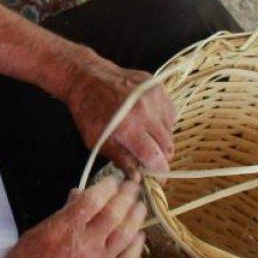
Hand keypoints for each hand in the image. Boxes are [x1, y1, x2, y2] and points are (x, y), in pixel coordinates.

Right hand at [0, 175, 146, 257]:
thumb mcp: (35, 234)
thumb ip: (62, 215)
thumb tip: (79, 197)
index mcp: (64, 229)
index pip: (94, 199)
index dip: (107, 186)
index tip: (113, 179)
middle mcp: (85, 245)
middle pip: (115, 213)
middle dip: (127, 195)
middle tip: (133, 185)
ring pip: (126, 234)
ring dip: (136, 216)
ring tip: (140, 205)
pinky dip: (137, 246)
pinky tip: (140, 236)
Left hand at [62, 52, 178, 173]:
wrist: (87, 77)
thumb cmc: (88, 111)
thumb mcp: (96, 141)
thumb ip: (120, 159)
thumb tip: (138, 178)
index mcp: (128, 127)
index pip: (155, 157)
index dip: (159, 172)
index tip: (158, 180)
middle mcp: (145, 111)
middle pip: (167, 145)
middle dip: (162, 158)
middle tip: (151, 160)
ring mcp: (154, 97)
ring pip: (170, 130)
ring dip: (162, 140)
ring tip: (146, 138)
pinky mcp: (158, 87)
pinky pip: (170, 113)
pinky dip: (163, 122)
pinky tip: (148, 122)